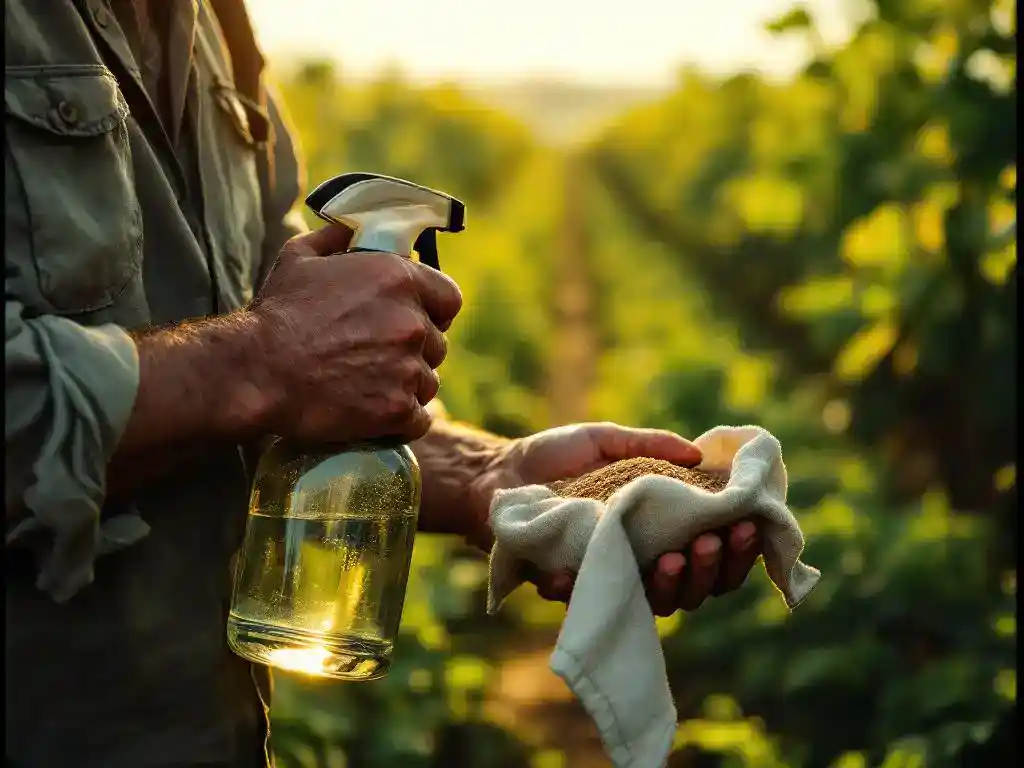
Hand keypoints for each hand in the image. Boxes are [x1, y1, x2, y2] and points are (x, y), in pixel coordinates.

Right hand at [250, 224, 463, 443]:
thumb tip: (351, 227)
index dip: (435, 311)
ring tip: (372, 386)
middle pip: (437, 343)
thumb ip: (335, 237)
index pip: (450, 299)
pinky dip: (404, 420)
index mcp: (398, 279)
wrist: (257, 370)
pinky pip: (420, 419)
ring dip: (408, 385)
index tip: (417, 319)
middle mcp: (411, 322)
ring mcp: (408, 368)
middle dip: (415, 351)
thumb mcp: (299, 257)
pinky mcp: (398, 409)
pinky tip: (378, 415)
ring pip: (429, 382)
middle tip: (380, 357)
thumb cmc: (277, 313)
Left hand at [472, 422, 761, 614]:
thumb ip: (651, 445)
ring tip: (675, 557)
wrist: (496, 472)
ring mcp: (606, 579)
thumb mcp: (606, 440)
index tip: (747, 526)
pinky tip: (611, 571)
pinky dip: (601, 591)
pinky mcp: (568, 587)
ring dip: (674, 585)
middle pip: (695, 587)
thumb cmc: (554, 457)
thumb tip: (700, 456)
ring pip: (655, 603)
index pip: (711, 551)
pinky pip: (590, 602)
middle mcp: (639, 561)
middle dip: (712, 568)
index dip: (737, 548)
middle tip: (711, 540)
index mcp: (657, 530)